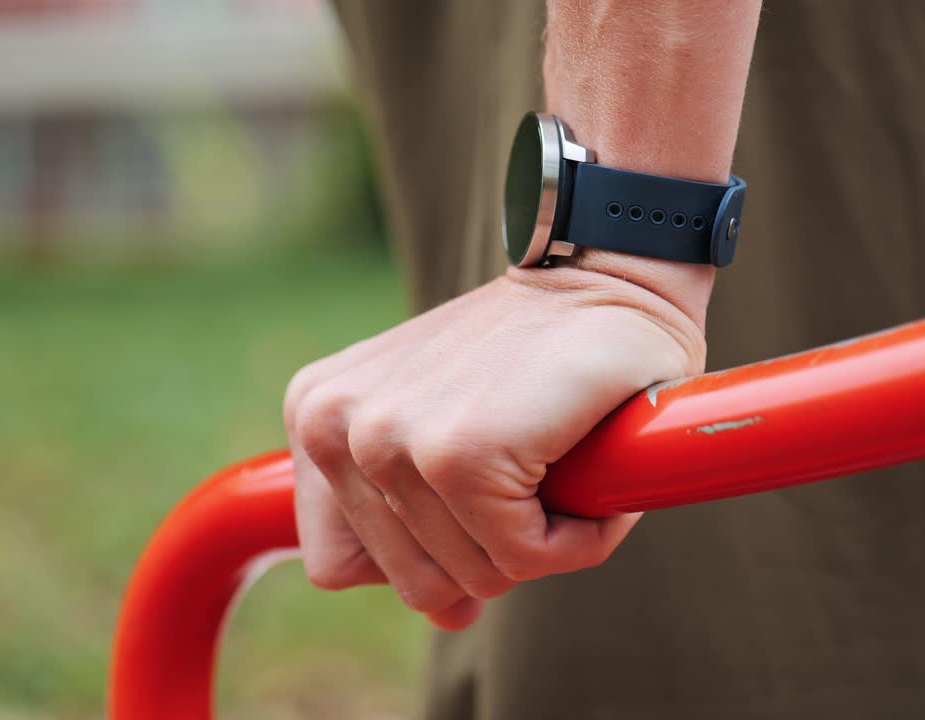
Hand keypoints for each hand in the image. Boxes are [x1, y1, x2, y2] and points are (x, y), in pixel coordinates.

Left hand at [284, 256, 709, 629]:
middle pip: (415, 583)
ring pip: (474, 577)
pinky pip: (524, 559)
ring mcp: (389, 440)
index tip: (478, 507)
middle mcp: (330, 426)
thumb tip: (448, 616)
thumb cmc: (539, 358)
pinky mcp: (458, 454)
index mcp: (315, 418)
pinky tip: (585, 467)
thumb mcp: (440, 426)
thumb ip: (415, 521)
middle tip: (535, 472)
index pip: (341, 564)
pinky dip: (578, 535)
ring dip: (544, 539)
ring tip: (561, 460)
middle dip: (494, 551)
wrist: (609, 276)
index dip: (425, 555)